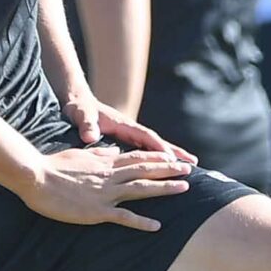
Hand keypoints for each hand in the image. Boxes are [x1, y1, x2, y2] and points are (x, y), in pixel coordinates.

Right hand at [20, 142, 194, 230]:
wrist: (36, 177)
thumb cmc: (53, 166)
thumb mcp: (79, 153)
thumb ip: (99, 153)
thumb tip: (114, 150)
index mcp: (105, 162)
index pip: (137, 157)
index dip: (157, 157)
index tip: (173, 157)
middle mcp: (109, 175)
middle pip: (145, 170)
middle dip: (169, 169)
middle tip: (189, 170)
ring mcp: (105, 193)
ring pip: (141, 189)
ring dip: (164, 188)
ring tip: (184, 188)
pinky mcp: (97, 211)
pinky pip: (124, 217)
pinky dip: (142, 222)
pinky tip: (157, 226)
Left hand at [63, 87, 196, 164]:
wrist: (78, 102)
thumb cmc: (80, 109)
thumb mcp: (82, 115)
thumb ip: (87, 125)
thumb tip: (90, 136)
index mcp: (124, 124)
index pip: (146, 137)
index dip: (159, 147)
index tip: (171, 159)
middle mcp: (131, 130)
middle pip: (157, 142)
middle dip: (175, 152)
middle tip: (193, 163)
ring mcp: (130, 135)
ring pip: (154, 147)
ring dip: (171, 156)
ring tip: (188, 165)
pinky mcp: (126, 140)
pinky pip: (145, 151)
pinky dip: (157, 158)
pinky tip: (164, 168)